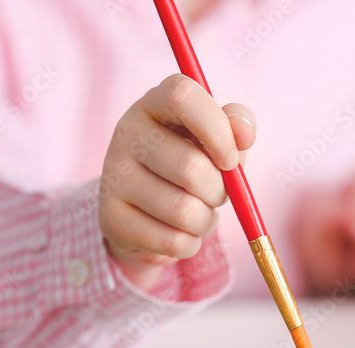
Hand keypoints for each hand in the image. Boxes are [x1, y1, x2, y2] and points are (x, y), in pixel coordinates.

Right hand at [98, 74, 255, 290]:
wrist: (144, 211)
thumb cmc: (192, 162)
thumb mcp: (217, 139)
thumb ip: (237, 127)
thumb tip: (244, 133)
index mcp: (154, 103)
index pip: (183, 97)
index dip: (217, 130)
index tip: (231, 160)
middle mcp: (126, 133)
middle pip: (191, 168)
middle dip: (220, 191)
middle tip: (216, 193)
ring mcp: (113, 175)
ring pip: (185, 212)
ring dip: (206, 221)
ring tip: (198, 213)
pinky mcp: (110, 218)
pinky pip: (173, 241)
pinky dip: (190, 243)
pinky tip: (179, 231)